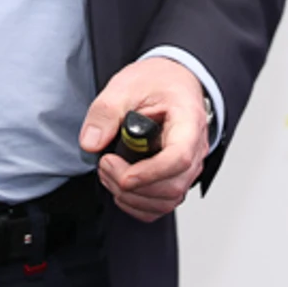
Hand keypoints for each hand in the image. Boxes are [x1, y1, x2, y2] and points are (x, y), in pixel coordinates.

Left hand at [82, 56, 210, 221]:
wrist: (173, 81)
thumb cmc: (158, 81)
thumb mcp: (126, 85)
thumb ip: (106, 112)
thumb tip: (91, 142)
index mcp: (188, 122)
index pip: (179, 158)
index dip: (149, 173)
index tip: (122, 174)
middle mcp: (196, 148)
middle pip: (172, 186)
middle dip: (132, 186)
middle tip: (106, 165)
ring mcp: (190, 165)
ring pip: (169, 200)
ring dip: (133, 197)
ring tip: (110, 175)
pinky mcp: (179, 176)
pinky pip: (164, 204)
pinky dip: (139, 205)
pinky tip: (122, 189)